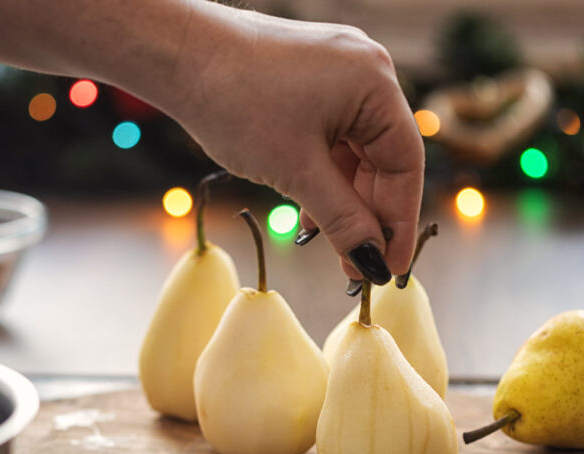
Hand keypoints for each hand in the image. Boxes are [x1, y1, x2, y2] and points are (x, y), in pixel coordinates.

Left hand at [170, 5, 423, 281]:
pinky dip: (323, 175)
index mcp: (375, 83)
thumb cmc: (235, 102)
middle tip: (357, 267)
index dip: (400, 221)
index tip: (391, 268)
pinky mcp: (309, 80)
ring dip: (343, 200)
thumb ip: (343, 220)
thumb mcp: (296, 171)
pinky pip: (330, 137)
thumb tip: (372, 263)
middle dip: (368, 216)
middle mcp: (365, 71)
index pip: (405, 164)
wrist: (177, 55)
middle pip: (381, 158)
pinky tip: (311, 213)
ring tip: (333, 247)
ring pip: (354, 152)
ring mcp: (336, 72)